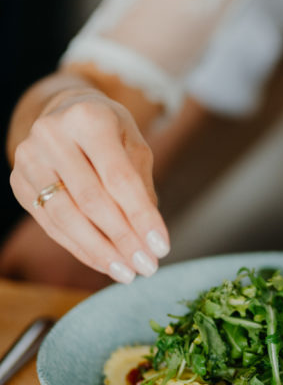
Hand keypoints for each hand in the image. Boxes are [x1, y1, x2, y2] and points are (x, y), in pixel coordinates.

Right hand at [10, 89, 169, 282]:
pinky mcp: (18, 183)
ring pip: (66, 217)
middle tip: (147, 267)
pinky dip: (80, 248)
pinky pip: (51, 224)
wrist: (63, 112)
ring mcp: (29, 159)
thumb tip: (149, 237)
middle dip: (122, 239)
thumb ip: (141, 185)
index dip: (141, 217)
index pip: (119, 178)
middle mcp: (52, 135)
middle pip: (91, 201)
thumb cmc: (108, 131)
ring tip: (127, 272)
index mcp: (88, 118)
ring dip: (99, 251)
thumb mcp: (133, 144)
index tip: (162, 247)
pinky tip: (104, 262)